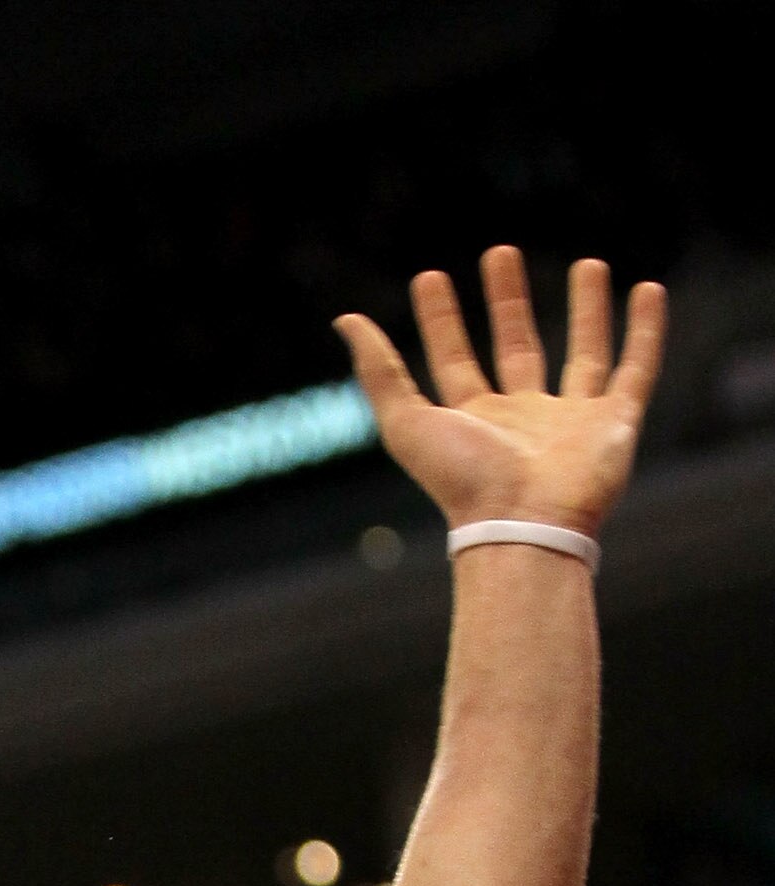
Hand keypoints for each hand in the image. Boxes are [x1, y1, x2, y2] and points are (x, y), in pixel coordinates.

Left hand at [336, 246, 663, 537]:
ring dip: (585, 308)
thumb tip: (345, 319)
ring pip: (582, 353)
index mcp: (473, 423)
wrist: (524, 525)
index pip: (452, 359)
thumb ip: (379, 372)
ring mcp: (571, 421)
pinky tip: (648, 291)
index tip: (429, 277)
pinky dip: (646, 330)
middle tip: (499, 253)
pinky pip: (635, 367)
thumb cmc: (463, 482)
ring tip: (588, 264)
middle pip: (515, 348)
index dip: (439, 320)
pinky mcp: (615, 423)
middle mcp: (522, 420)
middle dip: (507, 301)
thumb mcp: (407, 422)